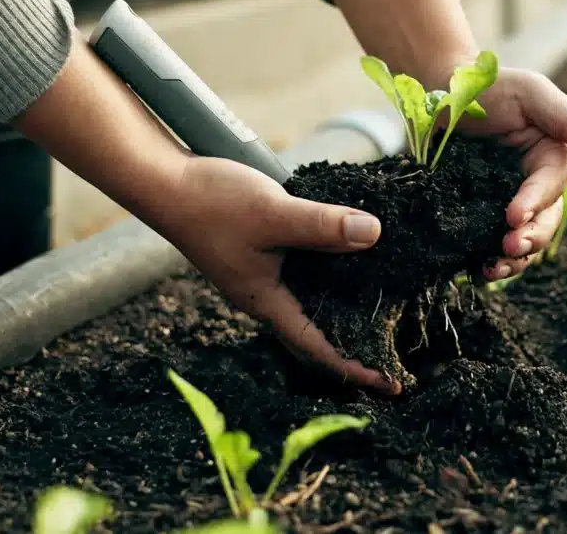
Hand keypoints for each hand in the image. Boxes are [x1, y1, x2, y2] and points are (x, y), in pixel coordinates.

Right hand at [155, 156, 400, 395]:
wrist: (168, 182)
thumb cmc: (211, 203)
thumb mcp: (274, 213)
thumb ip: (322, 226)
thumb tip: (374, 234)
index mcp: (267, 302)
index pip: (320, 348)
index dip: (358, 367)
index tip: (394, 385)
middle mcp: (268, 296)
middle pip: (319, 334)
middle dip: (357, 347)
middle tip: (398, 356)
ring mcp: (266, 275)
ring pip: (315, 301)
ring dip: (349, 310)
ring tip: (389, 314)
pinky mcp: (267, 251)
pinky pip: (309, 272)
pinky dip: (335, 273)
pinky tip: (357, 258)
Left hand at [452, 66, 566, 279]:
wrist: (438, 95)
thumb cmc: (488, 87)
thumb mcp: (530, 94)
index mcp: (555, 158)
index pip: (551, 186)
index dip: (535, 203)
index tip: (513, 216)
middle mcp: (538, 187)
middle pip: (545, 222)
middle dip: (529, 239)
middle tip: (507, 248)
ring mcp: (510, 204)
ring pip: (525, 241)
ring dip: (514, 260)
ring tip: (491, 269)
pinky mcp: (483, 215)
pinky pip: (493, 245)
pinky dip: (489, 261)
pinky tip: (475, 271)